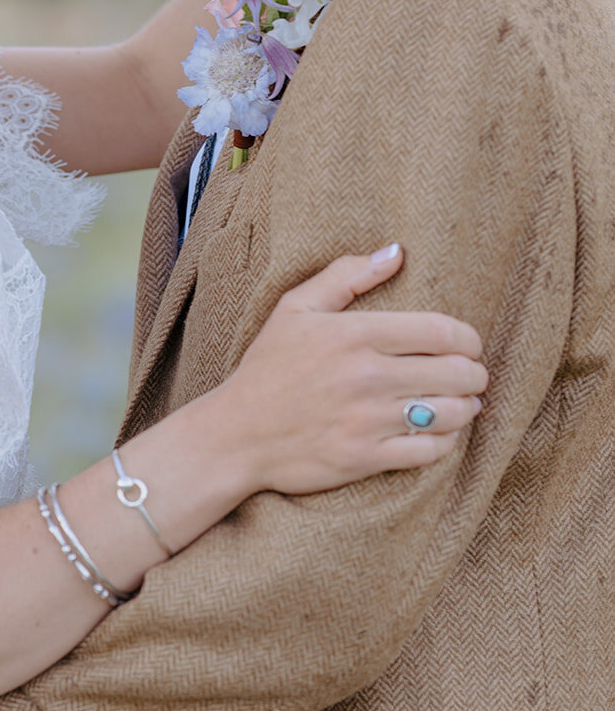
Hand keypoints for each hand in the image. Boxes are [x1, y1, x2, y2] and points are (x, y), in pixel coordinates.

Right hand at [228, 245, 486, 494]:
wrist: (237, 434)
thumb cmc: (269, 367)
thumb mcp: (295, 308)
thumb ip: (346, 275)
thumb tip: (396, 252)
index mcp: (354, 334)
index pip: (441, 331)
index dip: (468, 338)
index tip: (468, 344)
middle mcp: (367, 376)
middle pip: (456, 373)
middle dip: (474, 374)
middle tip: (471, 375)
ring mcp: (368, 420)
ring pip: (450, 413)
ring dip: (465, 408)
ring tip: (462, 403)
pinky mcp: (366, 458)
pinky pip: (431, 451)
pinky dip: (445, 441)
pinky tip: (438, 431)